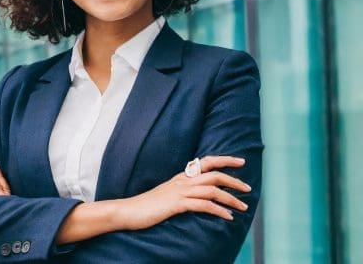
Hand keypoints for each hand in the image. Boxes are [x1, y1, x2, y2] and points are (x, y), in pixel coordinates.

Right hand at [118, 155, 250, 230]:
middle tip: (248, 188)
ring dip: (231, 198)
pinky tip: (228, 217)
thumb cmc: (147, 205)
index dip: (225, 160)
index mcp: (181, 177)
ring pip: (212, 190)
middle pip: (214, 174)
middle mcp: (182, 181)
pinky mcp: (176, 204)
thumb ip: (181, 191)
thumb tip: (196, 195)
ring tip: (243, 207)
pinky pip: (203, 205)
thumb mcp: (166, 194)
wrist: (128, 210)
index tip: (241, 162)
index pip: (206, 162)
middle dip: (234, 180)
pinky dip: (218, 210)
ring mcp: (179, 192)